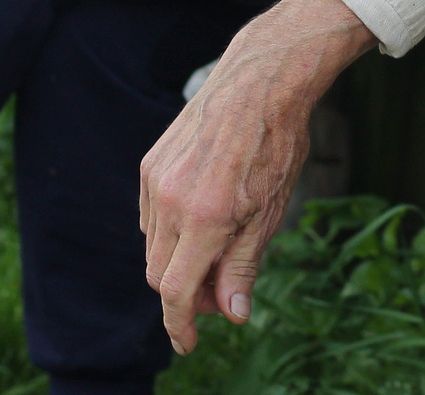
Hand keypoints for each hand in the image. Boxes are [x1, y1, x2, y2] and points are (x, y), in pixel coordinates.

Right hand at [138, 0, 377, 351]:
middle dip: (185, 295)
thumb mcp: (271, 212)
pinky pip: (150, 216)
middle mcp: (171, 201)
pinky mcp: (149, 164)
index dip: (180, 325)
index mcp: (206, 218)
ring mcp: (155, 180)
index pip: (175, 292)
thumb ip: (243, 266)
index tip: (189, 343)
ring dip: (178, 261)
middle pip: (159, 274)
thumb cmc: (275, 145)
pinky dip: (170, 231)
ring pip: (153, 246)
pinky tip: (203, 219)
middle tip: (220, 294)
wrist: (260, 81)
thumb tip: (232, 315)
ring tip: (219, 251)